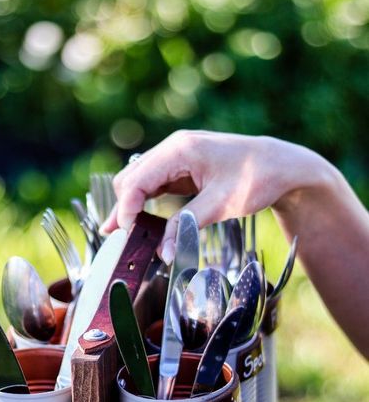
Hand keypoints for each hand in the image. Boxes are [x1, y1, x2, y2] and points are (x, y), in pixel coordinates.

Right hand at [101, 130, 332, 262]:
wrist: (281, 165)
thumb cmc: (258, 178)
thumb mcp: (221, 205)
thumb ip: (187, 226)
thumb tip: (164, 253)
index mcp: (180, 150)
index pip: (136, 180)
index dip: (126, 209)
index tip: (127, 236)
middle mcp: (173, 148)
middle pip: (130, 179)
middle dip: (124, 209)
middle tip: (121, 241)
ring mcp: (176, 157)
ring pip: (138, 182)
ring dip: (131, 208)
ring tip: (124, 236)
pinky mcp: (182, 169)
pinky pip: (154, 186)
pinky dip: (145, 205)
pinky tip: (142, 225)